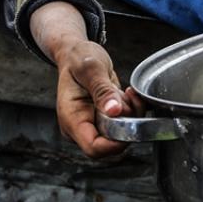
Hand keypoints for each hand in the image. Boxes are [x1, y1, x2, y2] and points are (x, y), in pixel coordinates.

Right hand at [55, 40, 140, 158]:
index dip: (115, 143)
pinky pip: (123, 125)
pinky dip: (131, 112)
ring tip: (125, 93)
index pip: (94, 148)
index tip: (129, 121)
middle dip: (126, 124)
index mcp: (72, 119)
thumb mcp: (90, 68)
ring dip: (130, 115)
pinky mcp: (103, 120)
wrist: (76, 53)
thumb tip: (114, 111)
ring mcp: (93, 125)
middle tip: (127, 97)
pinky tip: (125, 95)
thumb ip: (102, 90)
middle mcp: (81, 127)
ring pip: (120, 135)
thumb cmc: (77, 58)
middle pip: (110, 144)